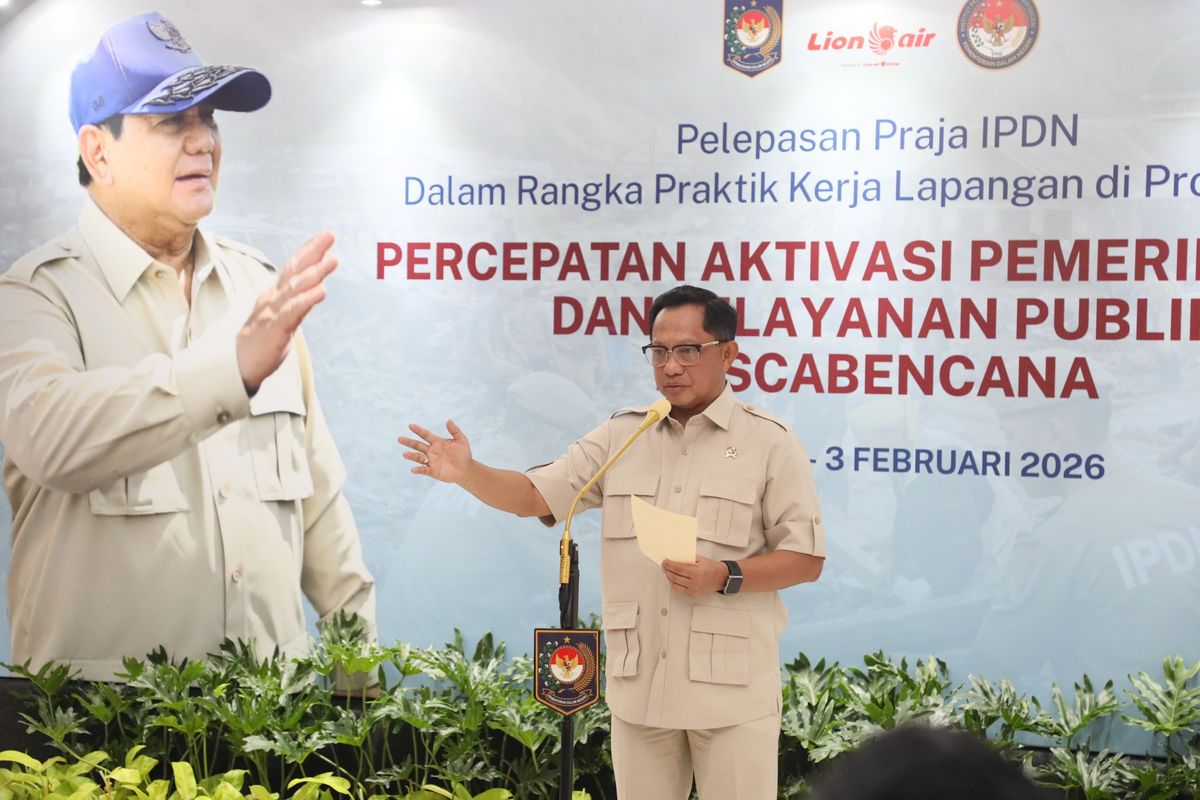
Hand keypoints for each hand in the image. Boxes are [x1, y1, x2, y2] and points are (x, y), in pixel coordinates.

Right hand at [236, 231, 337, 393]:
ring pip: (295, 288)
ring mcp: (272, 312)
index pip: (293, 268)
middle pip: (294, 270)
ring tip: (332, 260)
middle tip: (330, 235)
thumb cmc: (261, 341)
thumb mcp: (281, 316)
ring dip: (315, 273)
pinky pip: (293, 312)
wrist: (237, 366)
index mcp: (275, 295)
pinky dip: (307, 299)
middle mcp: (273, 299)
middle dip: (313, 251)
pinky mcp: (274, 329)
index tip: (325, 237)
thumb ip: (297, 301)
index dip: (309, 251)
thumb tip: (316, 287)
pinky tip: (322, 291)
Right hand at [398, 420, 472, 483]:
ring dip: (411, 456)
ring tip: (404, 454)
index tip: (411, 425)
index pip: (425, 435)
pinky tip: (413, 469)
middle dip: (409, 442)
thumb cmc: (463, 453)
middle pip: (417, 445)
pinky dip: (418, 469)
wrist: (466, 469)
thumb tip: (449, 420)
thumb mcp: (461, 440)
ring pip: (418, 457)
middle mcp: (431, 451)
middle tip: (399, 439)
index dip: (418, 430)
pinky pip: (423, 470)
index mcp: (436, 442)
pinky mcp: (432, 471)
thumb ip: (455, 431)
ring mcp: (431, 461)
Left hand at [662, 555, 727, 596]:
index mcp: (697, 572)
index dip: (669, 565)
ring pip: (675, 584)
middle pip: (675, 577)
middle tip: (664, 566)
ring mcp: (694, 589)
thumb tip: (676, 557)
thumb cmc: (712, 568)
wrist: (721, 577)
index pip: (678, 568)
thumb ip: (688, 558)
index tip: (665, 562)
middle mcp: (695, 582)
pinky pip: (679, 590)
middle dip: (667, 571)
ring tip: (667, 572)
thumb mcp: (700, 559)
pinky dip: (674, 584)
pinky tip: (672, 579)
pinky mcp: (693, 594)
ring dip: (669, 577)